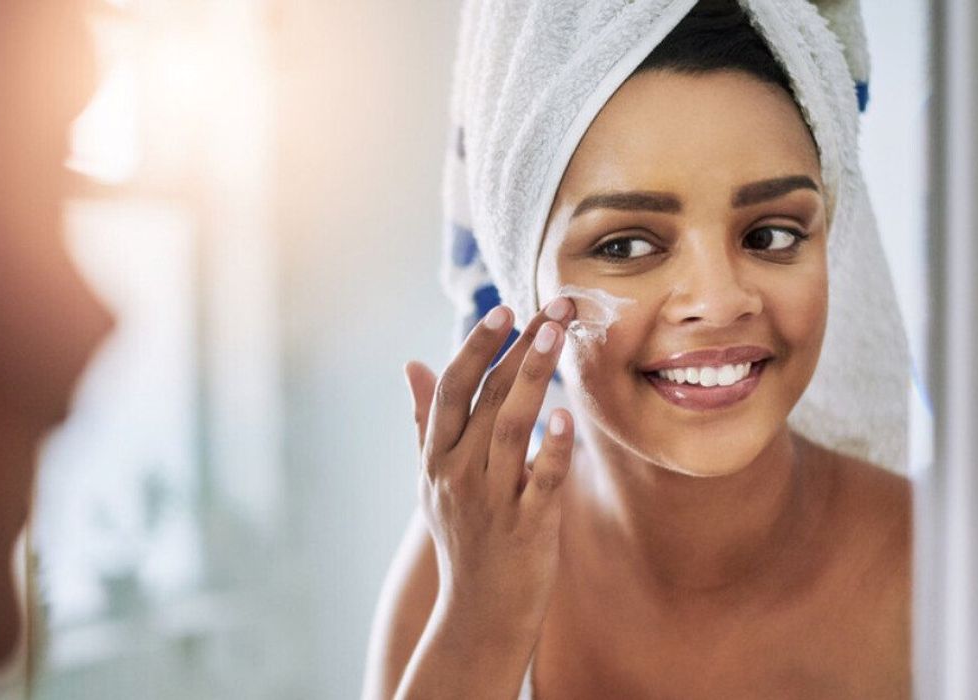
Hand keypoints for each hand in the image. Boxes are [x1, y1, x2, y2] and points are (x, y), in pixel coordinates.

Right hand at [403, 298, 575, 645]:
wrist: (478, 614)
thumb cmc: (462, 538)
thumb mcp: (432, 480)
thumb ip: (424, 421)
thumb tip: (411, 365)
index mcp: (437, 458)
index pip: (452, 389)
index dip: (477, 346)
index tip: (505, 309)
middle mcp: (457, 474)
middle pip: (486, 397)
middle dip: (519, 346)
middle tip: (553, 306)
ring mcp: (491, 500)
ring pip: (511, 428)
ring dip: (533, 377)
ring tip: (556, 336)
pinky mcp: (526, 527)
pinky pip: (541, 480)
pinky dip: (552, 448)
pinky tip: (567, 415)